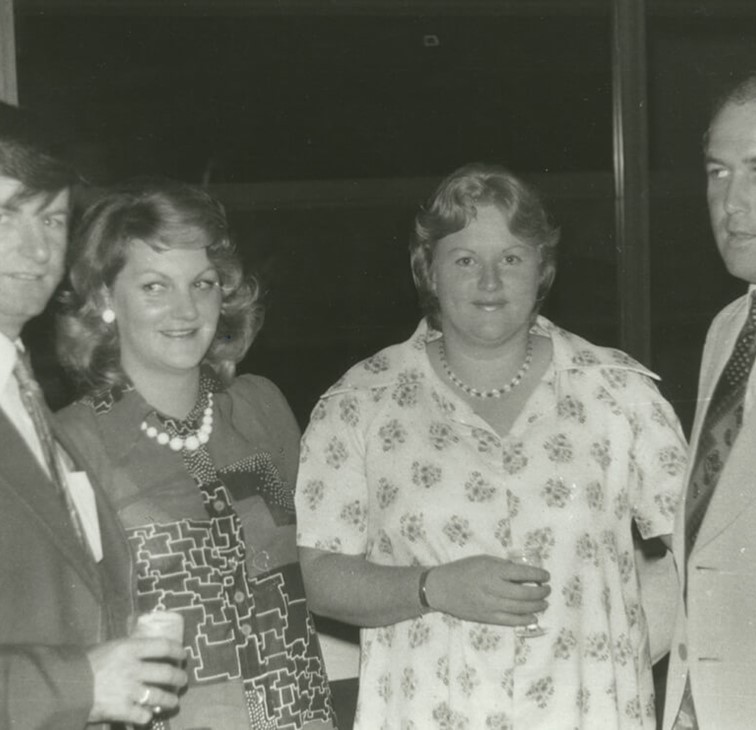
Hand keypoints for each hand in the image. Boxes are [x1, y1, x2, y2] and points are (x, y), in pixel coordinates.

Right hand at [86, 637, 187, 724]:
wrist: (66, 685)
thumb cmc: (87, 662)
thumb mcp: (111, 647)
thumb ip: (129, 649)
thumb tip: (146, 650)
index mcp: (131, 649)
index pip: (164, 646)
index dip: (178, 651)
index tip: (183, 655)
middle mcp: (134, 668)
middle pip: (167, 673)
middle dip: (179, 677)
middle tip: (182, 680)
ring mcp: (129, 691)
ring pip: (160, 696)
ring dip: (170, 700)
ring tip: (173, 702)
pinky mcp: (121, 710)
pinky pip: (143, 715)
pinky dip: (148, 716)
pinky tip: (148, 715)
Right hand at [425, 554, 549, 625]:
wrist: (441, 588)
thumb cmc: (462, 570)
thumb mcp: (482, 560)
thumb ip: (502, 566)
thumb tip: (522, 572)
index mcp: (492, 570)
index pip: (522, 573)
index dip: (537, 574)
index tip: (546, 575)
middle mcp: (493, 588)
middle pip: (524, 593)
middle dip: (540, 592)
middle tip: (547, 590)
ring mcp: (490, 605)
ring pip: (520, 608)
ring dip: (536, 606)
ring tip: (544, 603)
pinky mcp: (487, 618)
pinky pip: (510, 621)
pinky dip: (524, 620)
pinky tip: (533, 617)